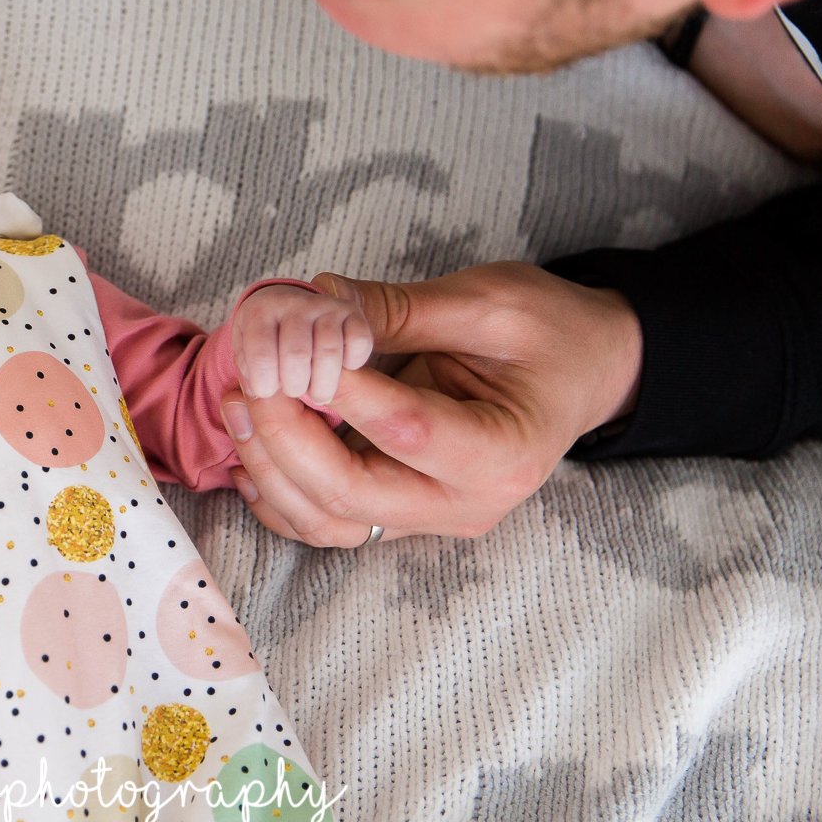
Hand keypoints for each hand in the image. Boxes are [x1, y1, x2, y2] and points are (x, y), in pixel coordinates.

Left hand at [217, 263, 640, 545]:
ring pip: (330, 521)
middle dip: (284, 438)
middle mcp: (468, 503)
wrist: (585, 370)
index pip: (404, 430)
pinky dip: (279, 495)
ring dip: (271, 470)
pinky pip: (329, 521)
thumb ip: (398, 308)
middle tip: (246, 381)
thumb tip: (315, 299)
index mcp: (503, 451)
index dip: (335, 392)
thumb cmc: (549, 331)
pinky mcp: (405, 511)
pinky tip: (246, 451)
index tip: (288, 348)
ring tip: (236, 405)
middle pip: (352, 495)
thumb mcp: (487, 302)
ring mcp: (433, 516)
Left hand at [230, 282, 372, 403]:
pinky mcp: (353, 312)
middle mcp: (293, 302)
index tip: (267, 393)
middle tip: (294, 393)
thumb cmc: (266, 345)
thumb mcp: (248, 358)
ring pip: (329, 350)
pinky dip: (354, 362)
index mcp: (259, 311)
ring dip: (324, 383)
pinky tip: (343, 371)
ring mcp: (325, 305)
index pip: (260, 352)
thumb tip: (254, 405)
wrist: (289, 308)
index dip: (264, 383)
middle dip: (295, 386)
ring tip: (318, 394)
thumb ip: (250, 381)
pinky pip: (360, 341)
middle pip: (296, 353)